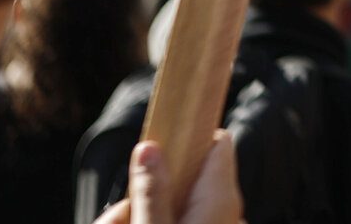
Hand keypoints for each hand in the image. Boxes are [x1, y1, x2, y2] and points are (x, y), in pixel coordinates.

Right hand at [93, 133, 243, 223]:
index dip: (188, 136)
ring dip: (141, 213)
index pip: (218, 142)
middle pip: (185, 178)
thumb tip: (148, 148)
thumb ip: (151, 191)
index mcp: (222, 198)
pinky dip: (153, 222)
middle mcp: (230, 211)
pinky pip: (179, 220)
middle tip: (121, 213)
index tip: (158, 141)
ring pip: (175, 205)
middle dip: (148, 191)